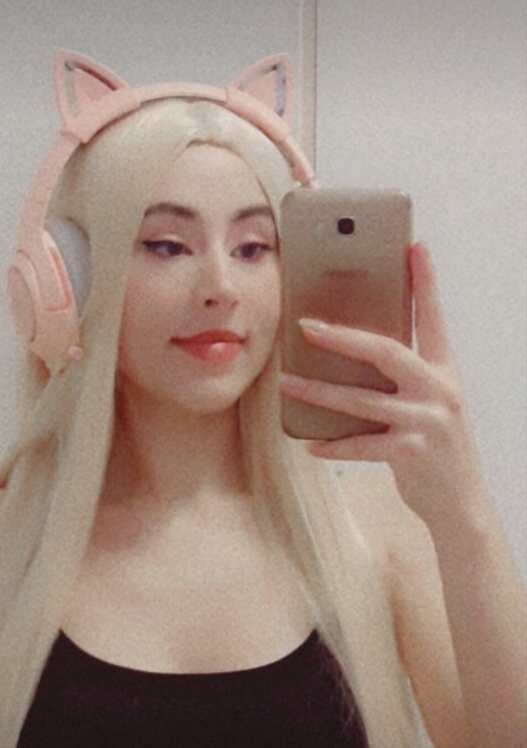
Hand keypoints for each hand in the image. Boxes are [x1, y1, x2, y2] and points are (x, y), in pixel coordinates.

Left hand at [279, 242, 487, 525]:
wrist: (461, 501)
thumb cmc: (434, 444)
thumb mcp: (428, 402)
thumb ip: (401, 377)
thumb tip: (350, 349)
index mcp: (442, 370)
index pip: (431, 317)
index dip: (424, 281)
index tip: (414, 246)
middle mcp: (438, 389)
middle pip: (386, 351)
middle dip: (342, 336)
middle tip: (305, 325)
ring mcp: (426, 421)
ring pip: (362, 399)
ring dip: (319, 391)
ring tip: (287, 383)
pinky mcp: (411, 453)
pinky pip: (362, 445)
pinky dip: (334, 445)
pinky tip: (310, 443)